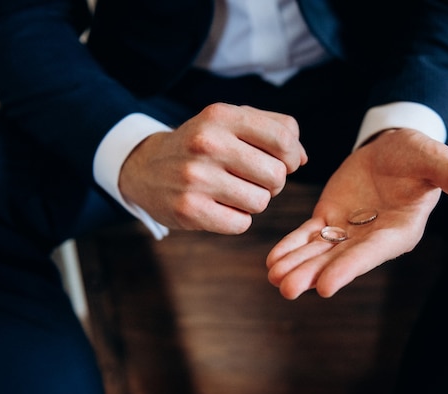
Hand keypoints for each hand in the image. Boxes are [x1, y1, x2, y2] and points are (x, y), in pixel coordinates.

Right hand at [119, 103, 307, 233]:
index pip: (284, 138)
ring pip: (261, 202)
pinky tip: (219, 207)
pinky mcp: (189, 210)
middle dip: (272, 182)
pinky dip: (236, 220)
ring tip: (232, 191)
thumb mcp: (231, 122)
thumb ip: (274, 129)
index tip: (281, 161)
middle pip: (277, 175)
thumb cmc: (202, 145)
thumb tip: (302, 159)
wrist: (146, 168)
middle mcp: (207, 143)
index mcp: (222, 116)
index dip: (291, 156)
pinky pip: (241, 224)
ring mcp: (196, 178)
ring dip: (254, 202)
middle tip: (251, 179)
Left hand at [266, 128, 447, 298]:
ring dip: (297, 265)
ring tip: (273, 279)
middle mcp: (372, 237)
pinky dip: (292, 246)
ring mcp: (349, 230)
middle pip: (340, 259)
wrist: (394, 148)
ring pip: (320, 251)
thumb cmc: (420, 155)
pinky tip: (272, 260)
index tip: (325, 286)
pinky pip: (308, 235)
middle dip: (314, 273)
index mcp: (399, 230)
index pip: (372, 253)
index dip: (349, 268)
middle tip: (287, 290)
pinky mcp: (330, 218)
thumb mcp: (439, 162)